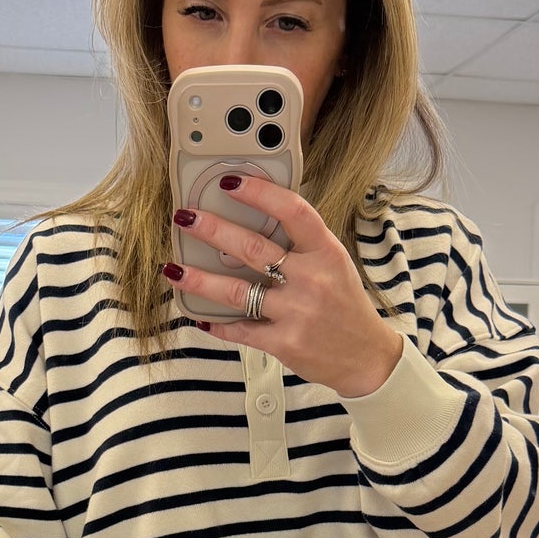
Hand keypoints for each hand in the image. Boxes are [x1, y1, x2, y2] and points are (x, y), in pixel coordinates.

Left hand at [166, 176, 403, 397]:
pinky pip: (240, 329)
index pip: (292, 211)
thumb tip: (253, 219)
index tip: (229, 182)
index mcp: (326, 252)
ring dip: (199, 279)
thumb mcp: (333, 264)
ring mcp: (297, 313)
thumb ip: (300, 244)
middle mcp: (312, 279)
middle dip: (212, 230)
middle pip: (253, 248)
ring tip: (173, 269)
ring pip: (236, 291)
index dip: (259, 193)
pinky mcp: (284, 343)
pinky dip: (216, 323)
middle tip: (185, 217)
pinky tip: (198, 314)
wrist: (366, 356)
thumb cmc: (344, 304)